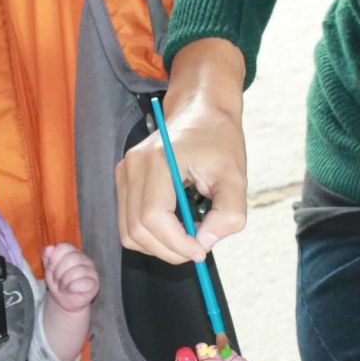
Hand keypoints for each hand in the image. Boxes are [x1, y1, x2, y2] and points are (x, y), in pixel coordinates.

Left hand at [42, 243, 99, 312]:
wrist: (65, 300)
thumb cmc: (59, 282)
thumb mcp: (49, 269)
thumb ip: (47, 257)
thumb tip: (49, 248)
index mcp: (74, 252)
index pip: (63, 247)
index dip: (53, 259)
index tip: (51, 268)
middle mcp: (85, 259)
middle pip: (70, 259)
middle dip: (58, 272)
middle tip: (56, 280)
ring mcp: (91, 271)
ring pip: (76, 272)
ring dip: (64, 282)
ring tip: (62, 287)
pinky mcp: (94, 284)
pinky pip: (82, 283)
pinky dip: (72, 288)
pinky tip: (70, 290)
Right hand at [116, 38, 247, 263]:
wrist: (200, 109)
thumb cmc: (218, 138)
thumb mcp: (235, 175)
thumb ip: (228, 213)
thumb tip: (206, 243)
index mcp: (158, 160)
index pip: (152, 217)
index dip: (176, 244)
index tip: (202, 251)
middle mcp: (133, 166)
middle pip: (136, 231)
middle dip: (168, 250)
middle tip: (198, 249)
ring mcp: (124, 172)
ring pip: (128, 232)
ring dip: (158, 246)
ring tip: (188, 236)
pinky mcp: (124, 180)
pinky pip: (128, 222)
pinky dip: (151, 235)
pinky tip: (175, 227)